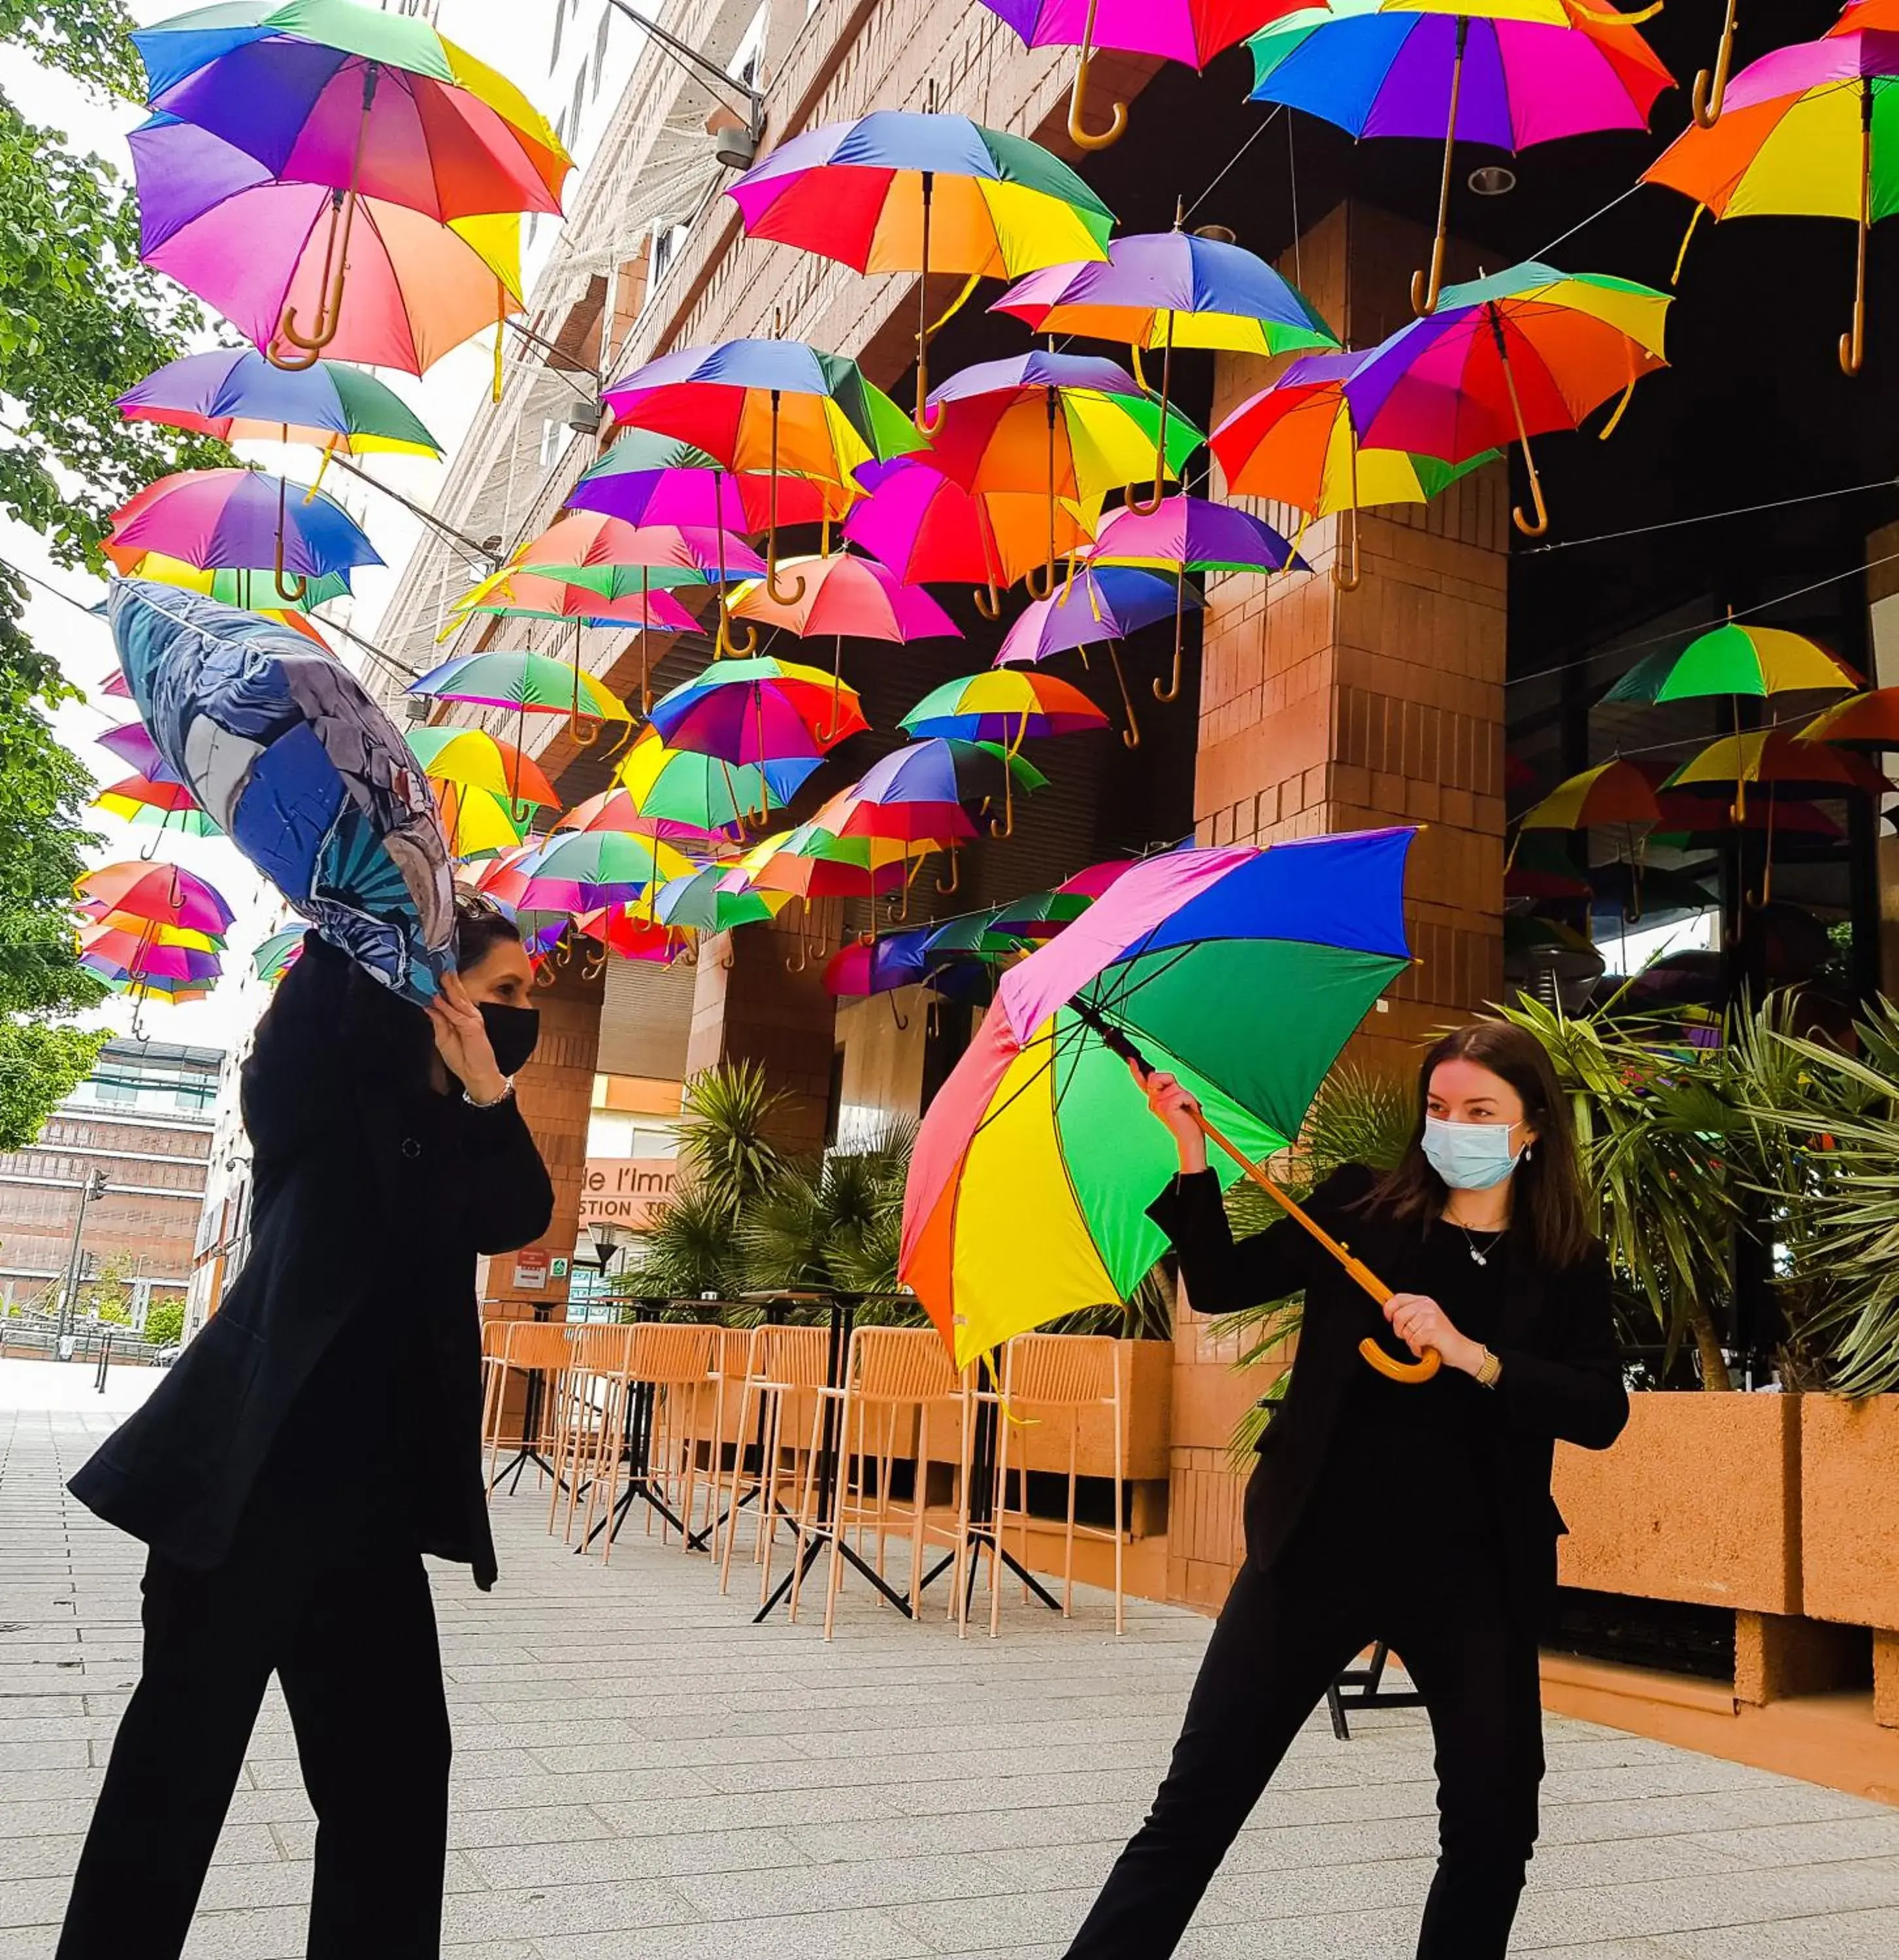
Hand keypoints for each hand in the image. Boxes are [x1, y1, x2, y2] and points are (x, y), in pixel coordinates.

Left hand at [426, 972, 506, 1103]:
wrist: (476, 1075)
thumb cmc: (462, 1060)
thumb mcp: (443, 1039)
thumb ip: (439, 1022)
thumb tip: (430, 1007)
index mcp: (462, 1018)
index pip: (453, 1000)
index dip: (445, 987)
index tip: (434, 976)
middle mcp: (469, 1016)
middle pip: (457, 996)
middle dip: (448, 982)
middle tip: (439, 968)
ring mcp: (472, 1021)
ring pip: (459, 1001)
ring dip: (450, 988)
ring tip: (442, 976)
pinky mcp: (473, 1028)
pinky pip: (457, 1015)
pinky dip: (447, 1007)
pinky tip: (439, 999)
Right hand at [1128, 1060, 1207, 1173]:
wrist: (1190, 1138)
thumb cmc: (1187, 1120)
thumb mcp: (1176, 1099)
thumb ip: (1167, 1087)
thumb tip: (1158, 1077)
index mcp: (1155, 1100)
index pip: (1144, 1082)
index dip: (1136, 1071)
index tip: (1131, 1060)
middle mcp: (1153, 1102)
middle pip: (1158, 1077)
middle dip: (1171, 1083)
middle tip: (1180, 1100)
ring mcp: (1158, 1104)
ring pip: (1173, 1086)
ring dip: (1185, 1095)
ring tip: (1186, 1108)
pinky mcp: (1167, 1107)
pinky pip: (1181, 1094)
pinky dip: (1189, 1100)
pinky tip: (1187, 1110)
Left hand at [1382, 1293, 1483, 1373]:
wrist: (1462, 1350)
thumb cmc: (1442, 1338)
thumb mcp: (1425, 1320)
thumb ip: (1410, 1314)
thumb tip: (1389, 1312)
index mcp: (1424, 1301)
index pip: (1398, 1298)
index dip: (1388, 1308)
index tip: (1388, 1318)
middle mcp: (1427, 1306)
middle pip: (1398, 1316)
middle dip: (1400, 1331)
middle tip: (1411, 1336)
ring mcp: (1430, 1316)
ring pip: (1405, 1331)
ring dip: (1411, 1342)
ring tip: (1423, 1342)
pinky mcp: (1432, 1329)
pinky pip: (1413, 1340)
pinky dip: (1417, 1348)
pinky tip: (1426, 1347)